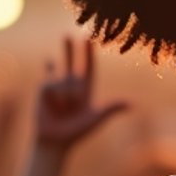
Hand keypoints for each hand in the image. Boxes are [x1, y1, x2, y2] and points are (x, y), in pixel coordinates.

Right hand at [35, 38, 128, 152]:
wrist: (55, 141)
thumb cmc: (76, 132)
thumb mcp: (95, 119)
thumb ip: (111, 109)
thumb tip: (131, 104)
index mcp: (85, 90)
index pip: (89, 68)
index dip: (89, 54)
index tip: (89, 40)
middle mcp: (70, 85)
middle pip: (70, 62)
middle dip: (69, 49)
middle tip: (66, 34)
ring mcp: (56, 87)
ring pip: (62, 73)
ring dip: (67, 92)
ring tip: (65, 105)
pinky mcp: (44, 90)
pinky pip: (51, 83)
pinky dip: (56, 96)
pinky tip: (54, 105)